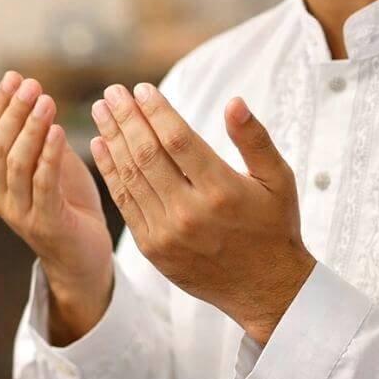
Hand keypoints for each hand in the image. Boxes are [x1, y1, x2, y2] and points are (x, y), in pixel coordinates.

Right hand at [0, 71, 114, 343]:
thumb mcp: (54, 166)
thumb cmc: (70, 207)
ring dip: (31, 128)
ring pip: (17, 163)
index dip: (1, 103)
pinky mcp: (44, 224)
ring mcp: (19, 212)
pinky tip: (59, 132)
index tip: (16, 76)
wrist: (84, 259)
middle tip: (34, 84)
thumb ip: (41, 139)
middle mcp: (1, 195)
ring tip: (48, 101)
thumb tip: (37, 97)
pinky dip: (48, 156)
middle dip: (16, 111)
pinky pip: (43, 185)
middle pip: (0, 145)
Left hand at [88, 83, 315, 343]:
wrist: (264, 290)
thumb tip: (233, 101)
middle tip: (112, 92)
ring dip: (112, 140)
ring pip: (130, 177)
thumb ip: (254, 139)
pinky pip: (125, 203)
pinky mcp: (152, 249)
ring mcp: (167, 233)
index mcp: (221, 191)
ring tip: (101, 111)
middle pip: (147, 155)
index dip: (156, 111)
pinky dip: (110, 173)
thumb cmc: (273, 227)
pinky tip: (100, 147)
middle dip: (126, 119)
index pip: (178, 140)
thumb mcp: (278, 180)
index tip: (141, 89)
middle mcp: (190, 213)